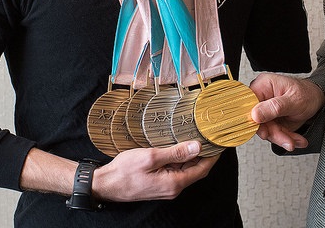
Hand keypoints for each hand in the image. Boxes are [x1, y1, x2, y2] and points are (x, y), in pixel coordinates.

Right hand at [93, 141, 219, 201]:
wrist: (105, 184)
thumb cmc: (124, 171)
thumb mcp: (151, 157)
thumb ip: (176, 153)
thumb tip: (197, 147)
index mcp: (174, 183)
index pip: (202, 169)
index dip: (213, 155)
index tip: (219, 141)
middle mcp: (173, 187)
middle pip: (197, 170)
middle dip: (205, 154)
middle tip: (210, 135)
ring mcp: (166, 186)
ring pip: (187, 170)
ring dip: (193, 155)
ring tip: (198, 136)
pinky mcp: (160, 183)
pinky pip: (177, 171)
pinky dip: (182, 159)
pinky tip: (181, 146)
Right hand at [250, 73, 324, 151]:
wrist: (317, 99)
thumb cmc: (307, 93)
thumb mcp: (293, 100)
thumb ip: (274, 107)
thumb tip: (255, 114)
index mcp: (263, 85)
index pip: (249, 104)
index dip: (254, 120)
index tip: (264, 132)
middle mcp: (262, 97)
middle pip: (258, 121)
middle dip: (274, 133)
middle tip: (288, 140)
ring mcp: (266, 110)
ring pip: (266, 130)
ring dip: (282, 137)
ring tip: (295, 140)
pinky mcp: (272, 120)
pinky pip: (274, 133)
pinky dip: (286, 138)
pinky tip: (296, 139)